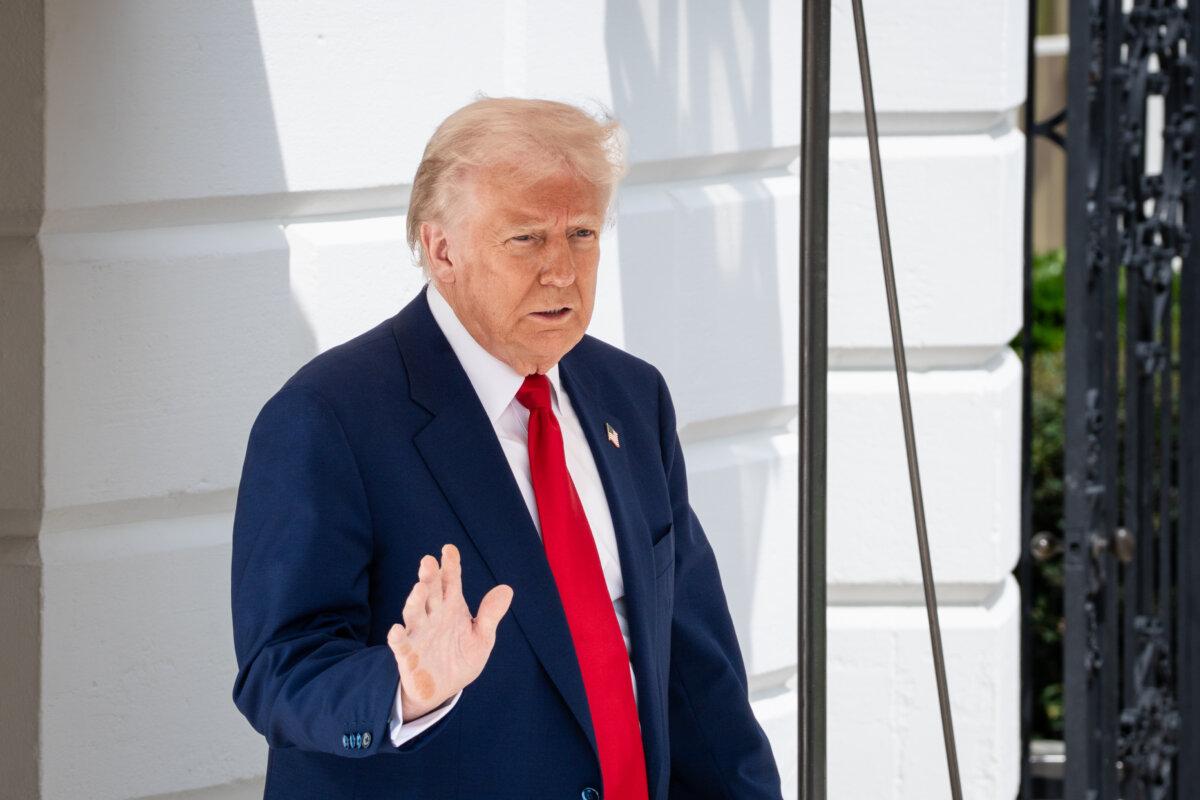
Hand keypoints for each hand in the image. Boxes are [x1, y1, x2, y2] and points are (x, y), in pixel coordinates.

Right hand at [387, 543, 513, 720]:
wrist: (444, 689)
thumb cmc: (461, 658)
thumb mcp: (482, 638)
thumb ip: (490, 615)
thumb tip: (507, 589)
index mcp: (452, 607)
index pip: (450, 581)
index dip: (450, 565)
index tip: (449, 549)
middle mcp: (433, 616)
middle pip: (430, 592)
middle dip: (429, 576)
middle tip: (428, 561)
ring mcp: (419, 634)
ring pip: (414, 613)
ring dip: (415, 601)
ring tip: (419, 588)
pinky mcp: (408, 655)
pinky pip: (401, 645)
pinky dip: (397, 638)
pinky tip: (396, 629)